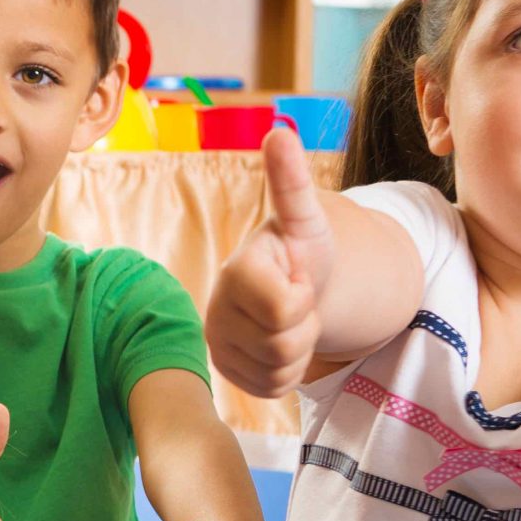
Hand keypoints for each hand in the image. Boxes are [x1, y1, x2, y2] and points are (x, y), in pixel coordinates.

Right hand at [210, 126, 330, 396]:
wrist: (290, 284)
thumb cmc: (299, 248)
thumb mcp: (304, 216)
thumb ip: (290, 181)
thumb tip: (278, 132)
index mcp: (235, 272)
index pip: (285, 308)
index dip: (303, 297)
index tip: (297, 277)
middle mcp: (215, 311)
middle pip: (284, 343)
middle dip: (305, 326)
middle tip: (297, 302)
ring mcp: (218, 345)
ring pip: (279, 370)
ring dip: (298, 349)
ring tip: (289, 321)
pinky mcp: (227, 372)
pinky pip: (271, 388)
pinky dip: (287, 371)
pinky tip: (279, 342)